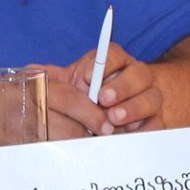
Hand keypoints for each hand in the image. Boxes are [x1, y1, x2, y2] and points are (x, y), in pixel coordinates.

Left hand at [38, 44, 162, 137]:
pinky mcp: (155, 121)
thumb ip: (56, 78)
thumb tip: (31, 72)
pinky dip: (145, 130)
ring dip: (133, 108)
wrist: (118, 115)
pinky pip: (157, 124)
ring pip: (151, 98)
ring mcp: (149, 99)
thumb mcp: (73, 84)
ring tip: (114, 118)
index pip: (114, 53)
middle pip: (139, 74)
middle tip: (103, 99)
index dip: (103, 62)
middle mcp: (137, 77)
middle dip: (121, 86)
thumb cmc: (91, 96)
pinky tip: (129, 135)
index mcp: (116, 63)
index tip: (87, 76)